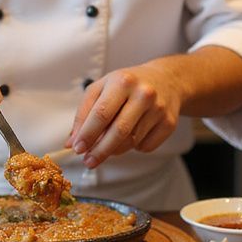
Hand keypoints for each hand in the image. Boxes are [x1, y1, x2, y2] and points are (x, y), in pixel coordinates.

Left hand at [66, 63, 182, 168]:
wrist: (167, 80)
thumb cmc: (127, 85)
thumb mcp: (102, 88)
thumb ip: (84, 113)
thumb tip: (72, 142)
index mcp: (122, 81)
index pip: (101, 113)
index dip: (87, 134)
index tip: (77, 148)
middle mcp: (143, 94)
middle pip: (118, 131)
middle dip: (100, 150)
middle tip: (89, 162)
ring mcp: (158, 109)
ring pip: (131, 142)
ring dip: (115, 149)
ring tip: (109, 144)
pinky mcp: (169, 123)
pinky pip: (146, 147)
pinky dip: (135, 147)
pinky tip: (134, 134)